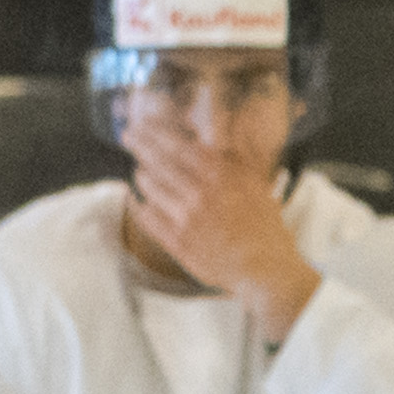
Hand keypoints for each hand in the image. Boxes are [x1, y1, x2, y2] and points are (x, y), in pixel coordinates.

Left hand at [125, 129, 319, 340]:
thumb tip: (214, 130)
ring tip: (140, 171)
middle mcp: (198, 191)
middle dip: (139, 144)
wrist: (264, 269)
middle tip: (128, 136)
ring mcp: (185, 218)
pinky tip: (137, 200)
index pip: (176, 144)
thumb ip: (232, 153)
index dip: (155, 131)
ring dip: (142, 175)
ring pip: (150, 187)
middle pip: (158, 161)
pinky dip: (139, 206)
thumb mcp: (254, 181)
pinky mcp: (177, 242)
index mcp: (218, 173)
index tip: (144, 123)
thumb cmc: (264, 226)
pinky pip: (148, 218)